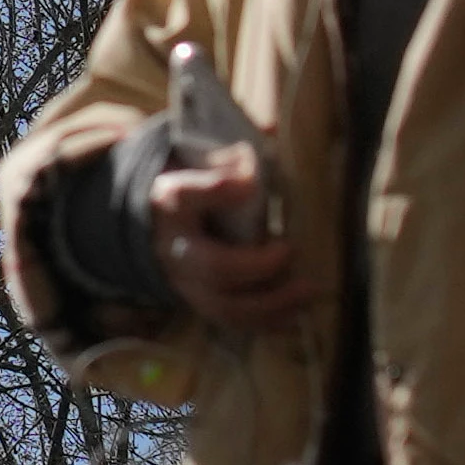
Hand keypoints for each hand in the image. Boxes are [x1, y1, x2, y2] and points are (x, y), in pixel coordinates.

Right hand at [147, 140, 322, 338]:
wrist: (159, 227)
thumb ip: (231, 156)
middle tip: (293, 251)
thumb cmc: (191, 191)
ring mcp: (188, 284)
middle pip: (214, 268)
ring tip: (306, 294)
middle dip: (258, 267)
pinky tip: (294, 319)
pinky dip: (264, 324)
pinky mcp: (202, 304)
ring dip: (269, 305)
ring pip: (225, 306)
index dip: (218, 191)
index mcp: (173, 206)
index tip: (251, 184)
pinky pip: (232, 322)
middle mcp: (177, 250)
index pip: (185, 195)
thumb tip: (267, 140)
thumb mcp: (200, 165)